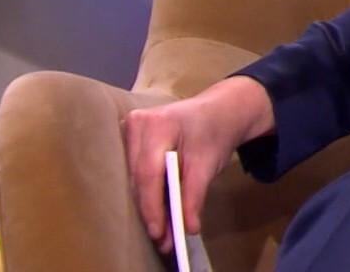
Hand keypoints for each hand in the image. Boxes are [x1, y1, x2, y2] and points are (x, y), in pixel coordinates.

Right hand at [122, 75, 273, 254]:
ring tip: (161, 231)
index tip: (158, 233)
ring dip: (147, 204)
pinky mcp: (129, 137)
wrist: (220, 110)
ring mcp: (129, 128)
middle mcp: (136, 123)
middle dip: (150, 210)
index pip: (149, 173)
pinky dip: (146, 192)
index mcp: (158, 123)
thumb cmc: (215, 131)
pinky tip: (156, 212)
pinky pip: (134, 171)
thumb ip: (195, 195)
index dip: (152, 206)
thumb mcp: (208, 163)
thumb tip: (188, 227)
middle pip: (138, 177)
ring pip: (133, 177)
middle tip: (162, 240)